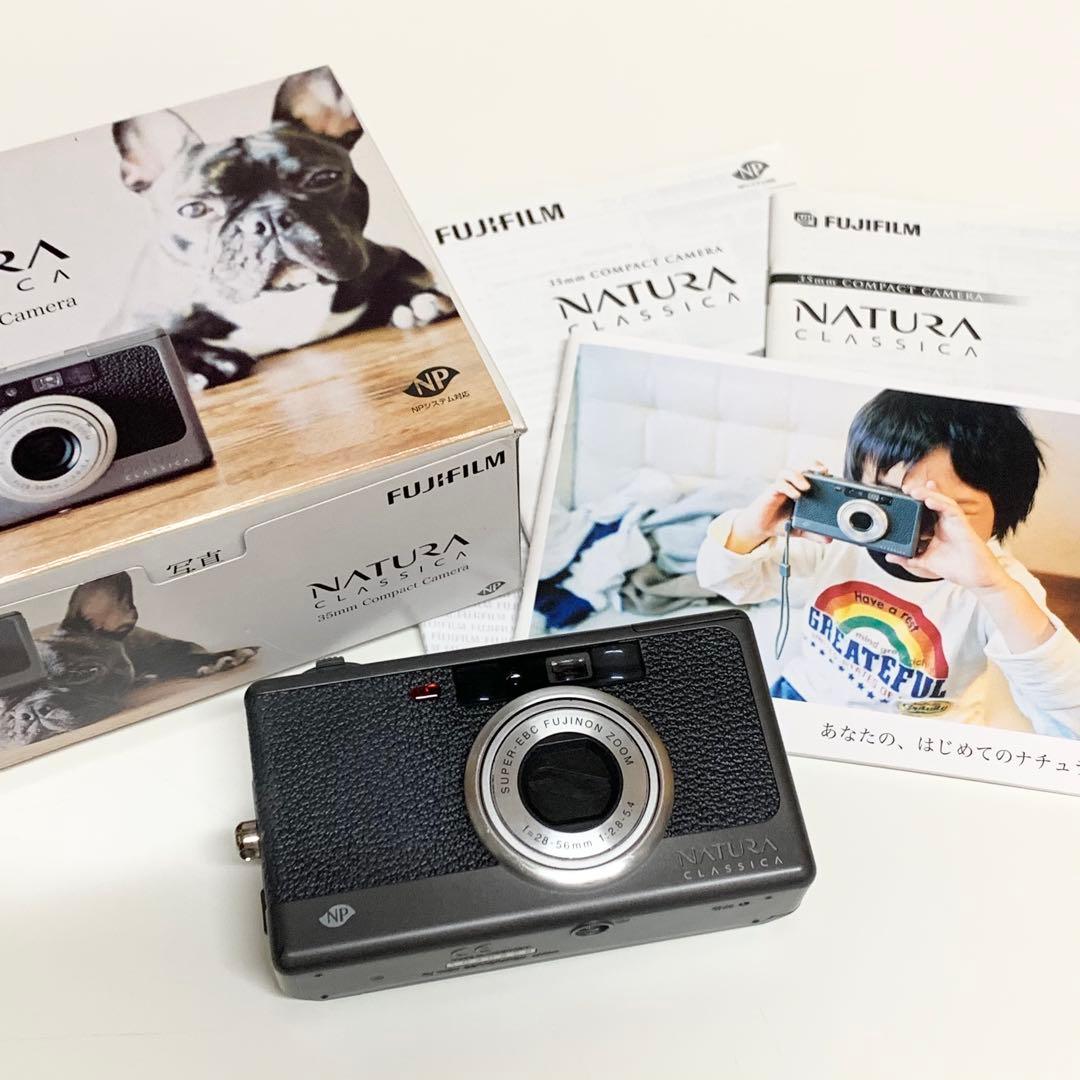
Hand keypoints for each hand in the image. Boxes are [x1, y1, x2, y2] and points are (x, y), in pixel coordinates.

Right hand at [726, 462, 832, 554]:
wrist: (761, 527)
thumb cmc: (780, 521)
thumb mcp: (800, 528)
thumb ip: (814, 532)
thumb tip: (828, 539)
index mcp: (800, 489)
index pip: (811, 472)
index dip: (820, 470)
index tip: (831, 475)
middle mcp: (790, 485)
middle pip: (801, 466)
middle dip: (812, 465)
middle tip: (823, 472)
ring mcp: (780, 487)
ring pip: (788, 471)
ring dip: (799, 476)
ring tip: (807, 487)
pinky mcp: (770, 492)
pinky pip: (779, 484)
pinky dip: (788, 488)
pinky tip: (795, 496)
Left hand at [885, 480, 1005, 588]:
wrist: (975, 576)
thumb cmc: (956, 567)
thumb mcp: (925, 561)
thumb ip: (908, 558)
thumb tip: (889, 557)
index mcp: (936, 528)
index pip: (924, 510)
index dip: (914, 501)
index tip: (900, 496)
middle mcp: (944, 522)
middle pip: (932, 501)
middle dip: (919, 493)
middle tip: (904, 489)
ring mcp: (953, 521)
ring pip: (940, 501)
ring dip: (927, 494)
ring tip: (914, 491)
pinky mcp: (962, 523)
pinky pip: (951, 509)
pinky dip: (940, 503)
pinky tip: (929, 499)